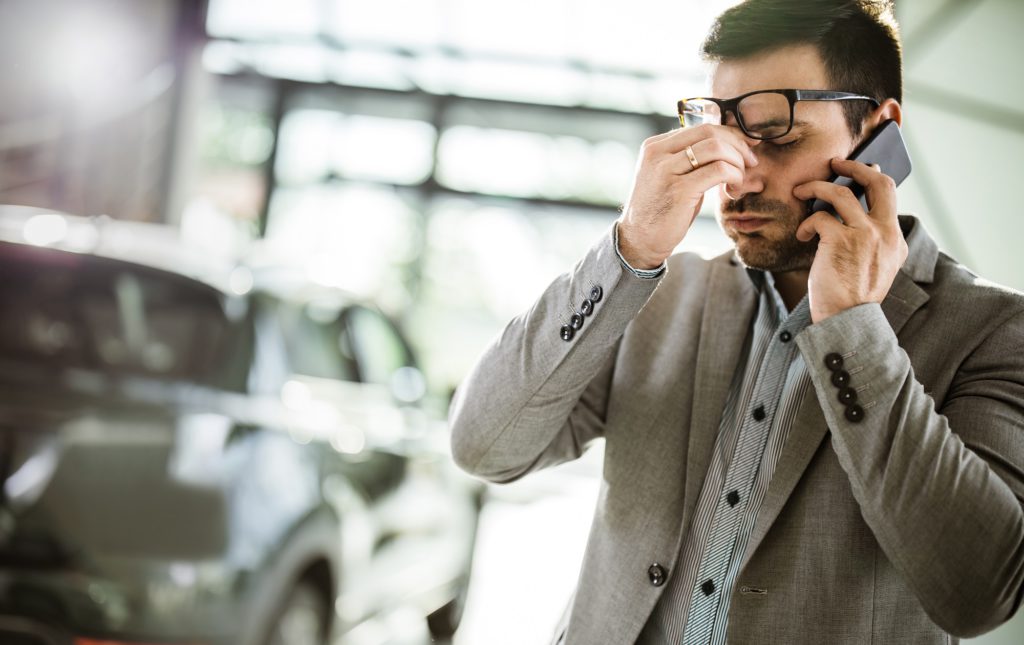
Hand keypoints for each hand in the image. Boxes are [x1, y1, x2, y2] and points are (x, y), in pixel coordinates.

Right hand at [617, 125, 758, 268]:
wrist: (638, 241)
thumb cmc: (660, 210)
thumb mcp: (670, 177)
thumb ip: (688, 159)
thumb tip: (724, 146)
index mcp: (655, 146)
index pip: (701, 127)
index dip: (729, 134)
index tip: (746, 147)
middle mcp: (658, 153)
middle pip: (710, 133)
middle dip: (738, 145)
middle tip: (750, 162)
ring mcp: (666, 170)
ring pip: (716, 148)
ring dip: (737, 162)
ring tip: (739, 180)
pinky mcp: (679, 189)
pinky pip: (718, 171)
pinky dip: (734, 177)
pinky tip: (733, 190)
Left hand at [793, 158, 908, 323]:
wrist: (846, 320)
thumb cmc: (853, 297)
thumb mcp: (876, 267)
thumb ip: (873, 242)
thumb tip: (852, 215)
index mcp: (896, 240)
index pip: (889, 196)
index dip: (872, 178)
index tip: (860, 170)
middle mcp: (885, 232)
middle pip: (877, 182)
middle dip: (855, 166)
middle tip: (836, 163)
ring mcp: (865, 234)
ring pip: (840, 192)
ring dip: (816, 188)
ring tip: (801, 191)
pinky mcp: (840, 239)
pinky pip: (819, 217)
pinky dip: (807, 224)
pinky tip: (802, 235)